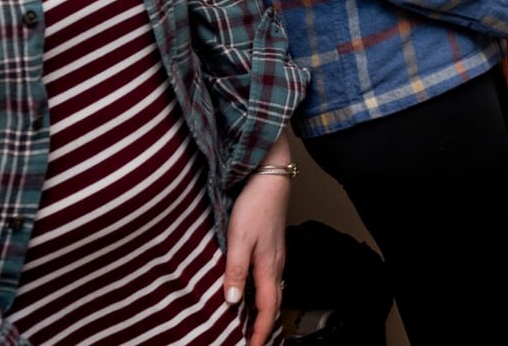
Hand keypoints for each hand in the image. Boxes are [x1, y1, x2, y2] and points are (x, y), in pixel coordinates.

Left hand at [224, 173, 289, 345]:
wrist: (270, 177)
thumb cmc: (256, 205)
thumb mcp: (239, 239)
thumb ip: (235, 271)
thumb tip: (231, 301)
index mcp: (268, 268)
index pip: (266, 309)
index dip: (259, 332)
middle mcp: (275, 265)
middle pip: (272, 304)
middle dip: (263, 326)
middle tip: (252, 341)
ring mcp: (275, 256)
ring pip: (272, 292)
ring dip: (263, 312)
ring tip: (250, 325)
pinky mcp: (271, 247)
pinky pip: (268, 279)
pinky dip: (261, 294)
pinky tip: (250, 291)